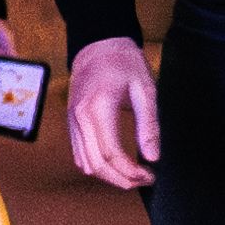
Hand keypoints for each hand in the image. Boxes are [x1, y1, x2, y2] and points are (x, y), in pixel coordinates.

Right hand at [65, 37, 160, 188]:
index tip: (150, 174)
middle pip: (96, 164)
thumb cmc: (123, 63)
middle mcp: (80, 117)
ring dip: (109, 176)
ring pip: (85, 164)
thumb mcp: (144, 89)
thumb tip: (153, 156)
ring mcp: (72, 121)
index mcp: (98, 108)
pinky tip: (116, 166)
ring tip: (132, 175)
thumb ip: (149, 124)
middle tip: (144, 179)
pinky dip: (96, 166)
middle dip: (121, 179)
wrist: (98, 45)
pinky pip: (79, 154)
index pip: (111, 153)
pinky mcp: (71, 123)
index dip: (131, 171)